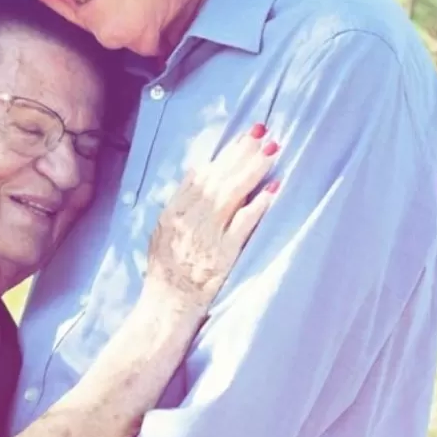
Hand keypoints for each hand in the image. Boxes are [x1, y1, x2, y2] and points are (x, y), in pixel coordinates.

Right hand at [146, 123, 278, 310]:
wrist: (167, 303)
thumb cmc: (166, 269)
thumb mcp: (163, 229)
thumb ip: (181, 201)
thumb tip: (199, 171)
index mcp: (175, 210)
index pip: (204, 174)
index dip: (227, 154)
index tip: (245, 137)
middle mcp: (190, 218)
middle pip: (221, 177)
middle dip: (243, 153)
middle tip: (264, 133)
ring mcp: (208, 234)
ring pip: (233, 193)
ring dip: (253, 170)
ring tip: (273, 150)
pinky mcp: (224, 253)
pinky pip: (243, 224)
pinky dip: (258, 205)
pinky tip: (273, 189)